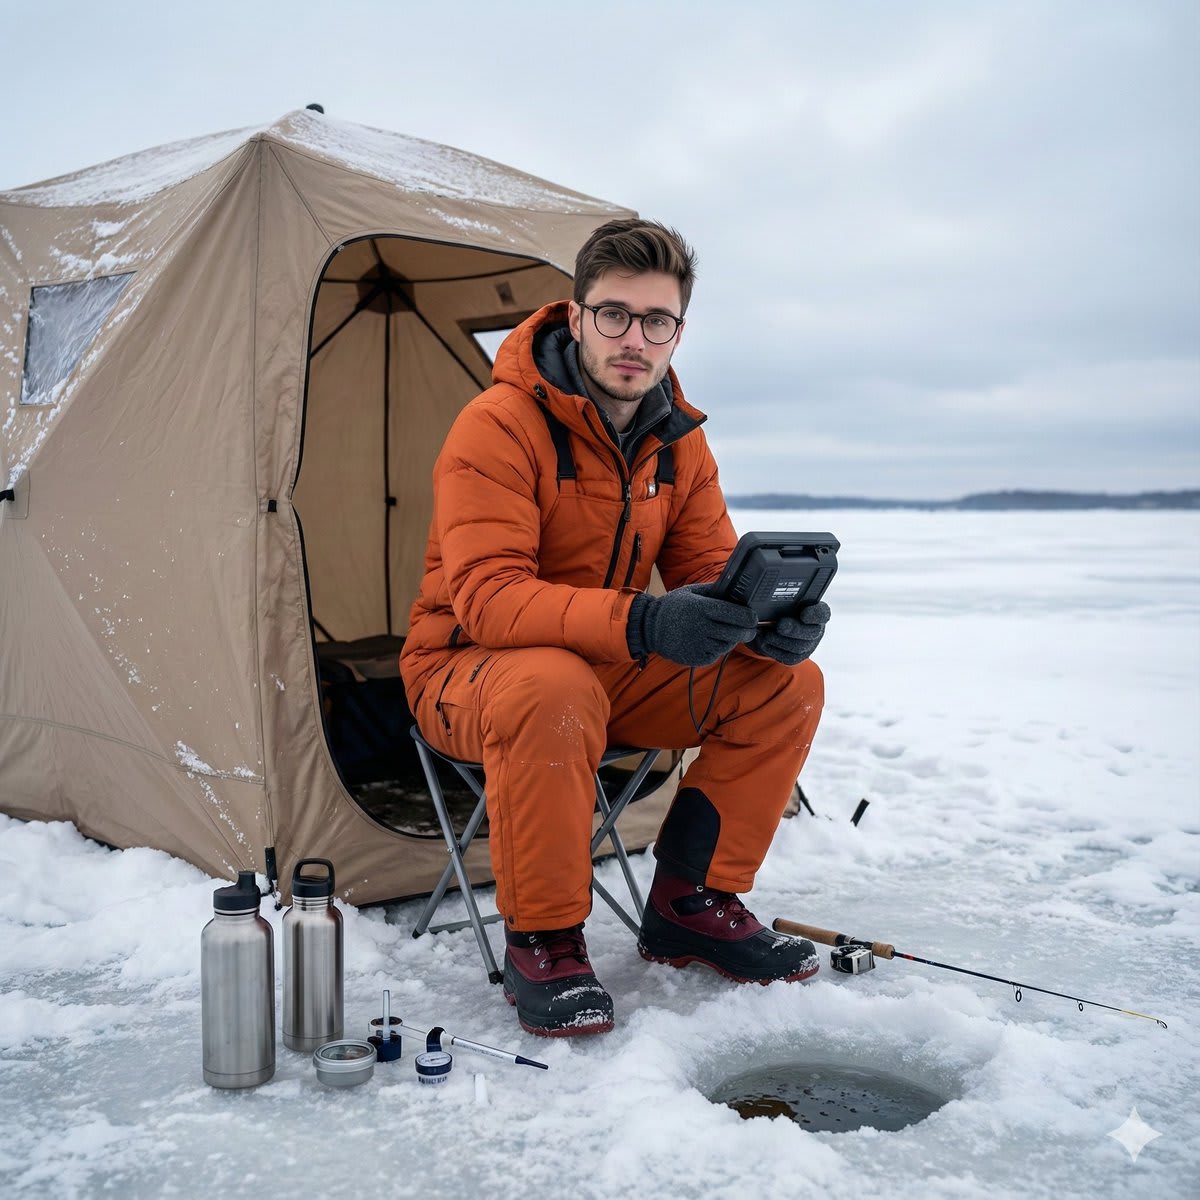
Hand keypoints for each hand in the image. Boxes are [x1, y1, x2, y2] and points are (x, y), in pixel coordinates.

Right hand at [633, 583, 757, 666]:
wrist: (649, 628)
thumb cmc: (674, 606)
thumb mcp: (691, 592)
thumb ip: (714, 590)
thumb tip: (736, 588)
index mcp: (701, 608)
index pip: (735, 614)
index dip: (749, 617)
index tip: (753, 617)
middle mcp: (701, 627)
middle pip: (736, 633)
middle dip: (748, 632)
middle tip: (750, 629)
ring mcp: (698, 645)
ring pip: (727, 645)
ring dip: (731, 640)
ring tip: (725, 633)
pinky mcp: (695, 659)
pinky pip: (716, 655)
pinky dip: (718, 649)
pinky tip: (711, 641)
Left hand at [749, 602, 829, 665]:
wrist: (768, 623)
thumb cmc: (777, 605)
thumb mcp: (781, 598)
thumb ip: (781, 595)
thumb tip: (772, 591)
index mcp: (817, 611)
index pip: (822, 613)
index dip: (815, 615)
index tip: (803, 614)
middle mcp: (816, 629)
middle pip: (812, 632)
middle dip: (795, 629)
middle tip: (780, 625)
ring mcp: (808, 645)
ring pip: (799, 647)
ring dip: (781, 641)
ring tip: (766, 634)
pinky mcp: (796, 656)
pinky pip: (788, 658)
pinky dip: (774, 650)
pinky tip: (763, 641)